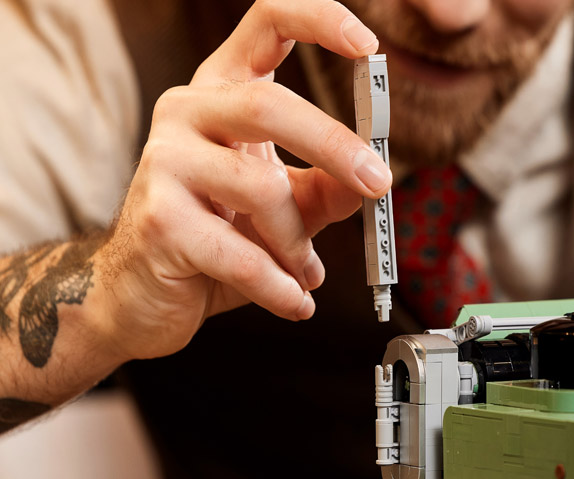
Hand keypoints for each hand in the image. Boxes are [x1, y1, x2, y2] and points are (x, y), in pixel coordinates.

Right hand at [100, 0, 389, 360]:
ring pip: (261, 187)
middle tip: (378, 183)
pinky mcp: (159, 220)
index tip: (367, 45)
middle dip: (335, 145)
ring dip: (299, 242)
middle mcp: (186, 112)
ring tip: (306, 273)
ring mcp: (164, 162)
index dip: (318, 21)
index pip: (266, 24)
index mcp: (221, 93)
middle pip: (269, 104)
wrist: (142, 294)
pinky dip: (280, 287)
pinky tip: (296, 302)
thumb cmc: (217, 237)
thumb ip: (328, 187)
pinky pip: (241, 255)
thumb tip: (373, 178)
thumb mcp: (286, 207)